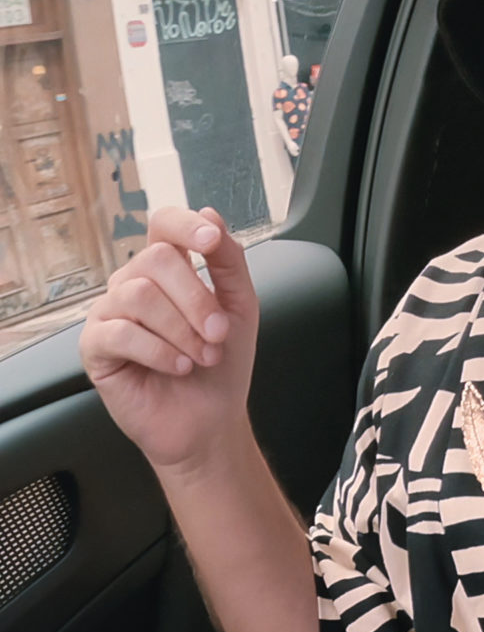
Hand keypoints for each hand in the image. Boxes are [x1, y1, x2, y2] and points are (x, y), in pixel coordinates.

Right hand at [79, 207, 259, 472]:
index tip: (210, 241)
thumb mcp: (240, 307)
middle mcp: (134, 284)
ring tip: (202, 357)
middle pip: (156, 260)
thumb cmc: (221, 363)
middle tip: (219, 334)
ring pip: (139, 296)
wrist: (210, 418)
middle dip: (197, 300)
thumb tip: (210, 213)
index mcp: (169, 270)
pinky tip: (178, 367)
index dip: (184, 225)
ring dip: (183, 331)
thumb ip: (228, 261)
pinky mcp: (95, 346)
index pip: (163, 224)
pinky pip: (121, 333)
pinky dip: (160, 352)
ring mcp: (110, 312)